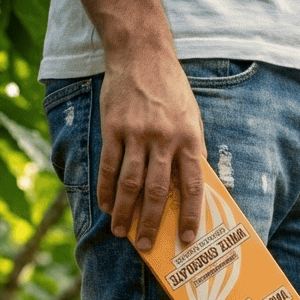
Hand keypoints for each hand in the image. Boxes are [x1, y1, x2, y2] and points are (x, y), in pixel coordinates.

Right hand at [98, 51, 204, 250]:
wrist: (141, 54)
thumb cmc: (171, 92)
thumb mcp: (192, 119)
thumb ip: (191, 152)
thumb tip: (193, 191)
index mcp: (189, 139)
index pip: (192, 186)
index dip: (190, 216)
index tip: (187, 239)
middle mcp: (164, 139)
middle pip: (157, 191)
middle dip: (151, 223)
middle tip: (145, 246)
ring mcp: (137, 134)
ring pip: (130, 184)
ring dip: (125, 213)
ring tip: (122, 232)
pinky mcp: (114, 128)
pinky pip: (109, 166)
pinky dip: (107, 190)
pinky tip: (107, 206)